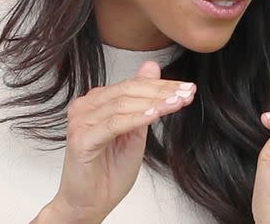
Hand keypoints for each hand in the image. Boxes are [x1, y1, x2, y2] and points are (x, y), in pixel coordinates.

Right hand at [33, 61, 196, 222]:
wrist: (91, 203)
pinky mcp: (81, 140)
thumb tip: (152, 66)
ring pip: (123, 104)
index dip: (163, 84)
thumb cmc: (111, 169)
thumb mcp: (136, 129)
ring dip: (154, 103)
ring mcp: (81, 122)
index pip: (134, 84)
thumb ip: (144, 100)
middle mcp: (86, 107)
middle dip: (163, 91)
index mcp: (98, 101)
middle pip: (129, 90)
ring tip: (177, 103)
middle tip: (187, 93)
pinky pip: (113, 124)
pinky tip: (154, 115)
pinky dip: (136, 118)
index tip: (189, 87)